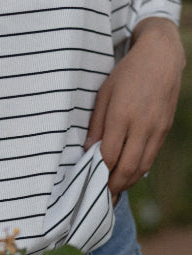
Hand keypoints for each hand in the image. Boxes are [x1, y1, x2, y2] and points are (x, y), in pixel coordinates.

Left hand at [85, 18, 184, 196]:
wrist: (162, 58)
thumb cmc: (127, 73)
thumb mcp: (103, 93)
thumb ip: (96, 123)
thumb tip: (89, 149)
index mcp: (122, 114)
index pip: (109, 154)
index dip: (99, 173)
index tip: (88, 184)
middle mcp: (142, 124)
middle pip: (128, 166)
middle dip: (114, 185)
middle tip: (102, 197)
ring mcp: (157, 128)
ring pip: (143, 165)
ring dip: (128, 182)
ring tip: (114, 191)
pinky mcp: (165, 129)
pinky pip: (152, 156)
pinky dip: (140, 170)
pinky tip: (129, 174)